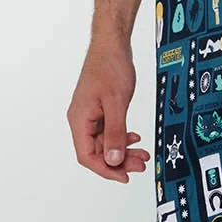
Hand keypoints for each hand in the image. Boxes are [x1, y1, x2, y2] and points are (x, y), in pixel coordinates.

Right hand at [67, 44, 151, 184]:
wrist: (112, 44)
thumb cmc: (110, 67)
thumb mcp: (116, 103)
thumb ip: (115, 133)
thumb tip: (113, 160)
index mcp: (79, 119)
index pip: (87, 156)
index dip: (105, 169)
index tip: (124, 176)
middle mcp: (81, 119)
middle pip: (97, 151)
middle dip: (119, 161)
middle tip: (140, 164)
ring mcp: (90, 114)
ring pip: (105, 142)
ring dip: (123, 150)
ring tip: (142, 153)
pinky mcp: (99, 109)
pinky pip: (108, 130)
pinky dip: (122, 136)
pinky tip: (134, 138)